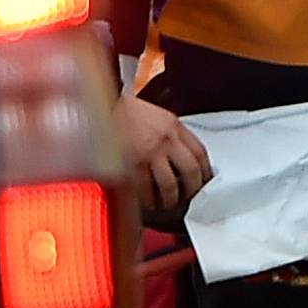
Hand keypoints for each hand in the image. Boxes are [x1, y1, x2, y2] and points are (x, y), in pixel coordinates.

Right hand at [119, 95, 212, 227]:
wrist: (102, 104)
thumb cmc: (126, 111)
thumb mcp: (158, 116)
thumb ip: (172, 134)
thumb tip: (184, 155)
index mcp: (174, 126)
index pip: (200, 153)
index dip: (206, 171)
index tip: (205, 180)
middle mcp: (166, 139)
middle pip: (191, 171)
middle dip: (193, 188)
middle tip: (191, 197)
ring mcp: (150, 152)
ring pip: (170, 185)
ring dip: (171, 199)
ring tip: (169, 203)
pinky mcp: (133, 163)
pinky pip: (146, 188)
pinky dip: (149, 199)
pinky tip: (149, 201)